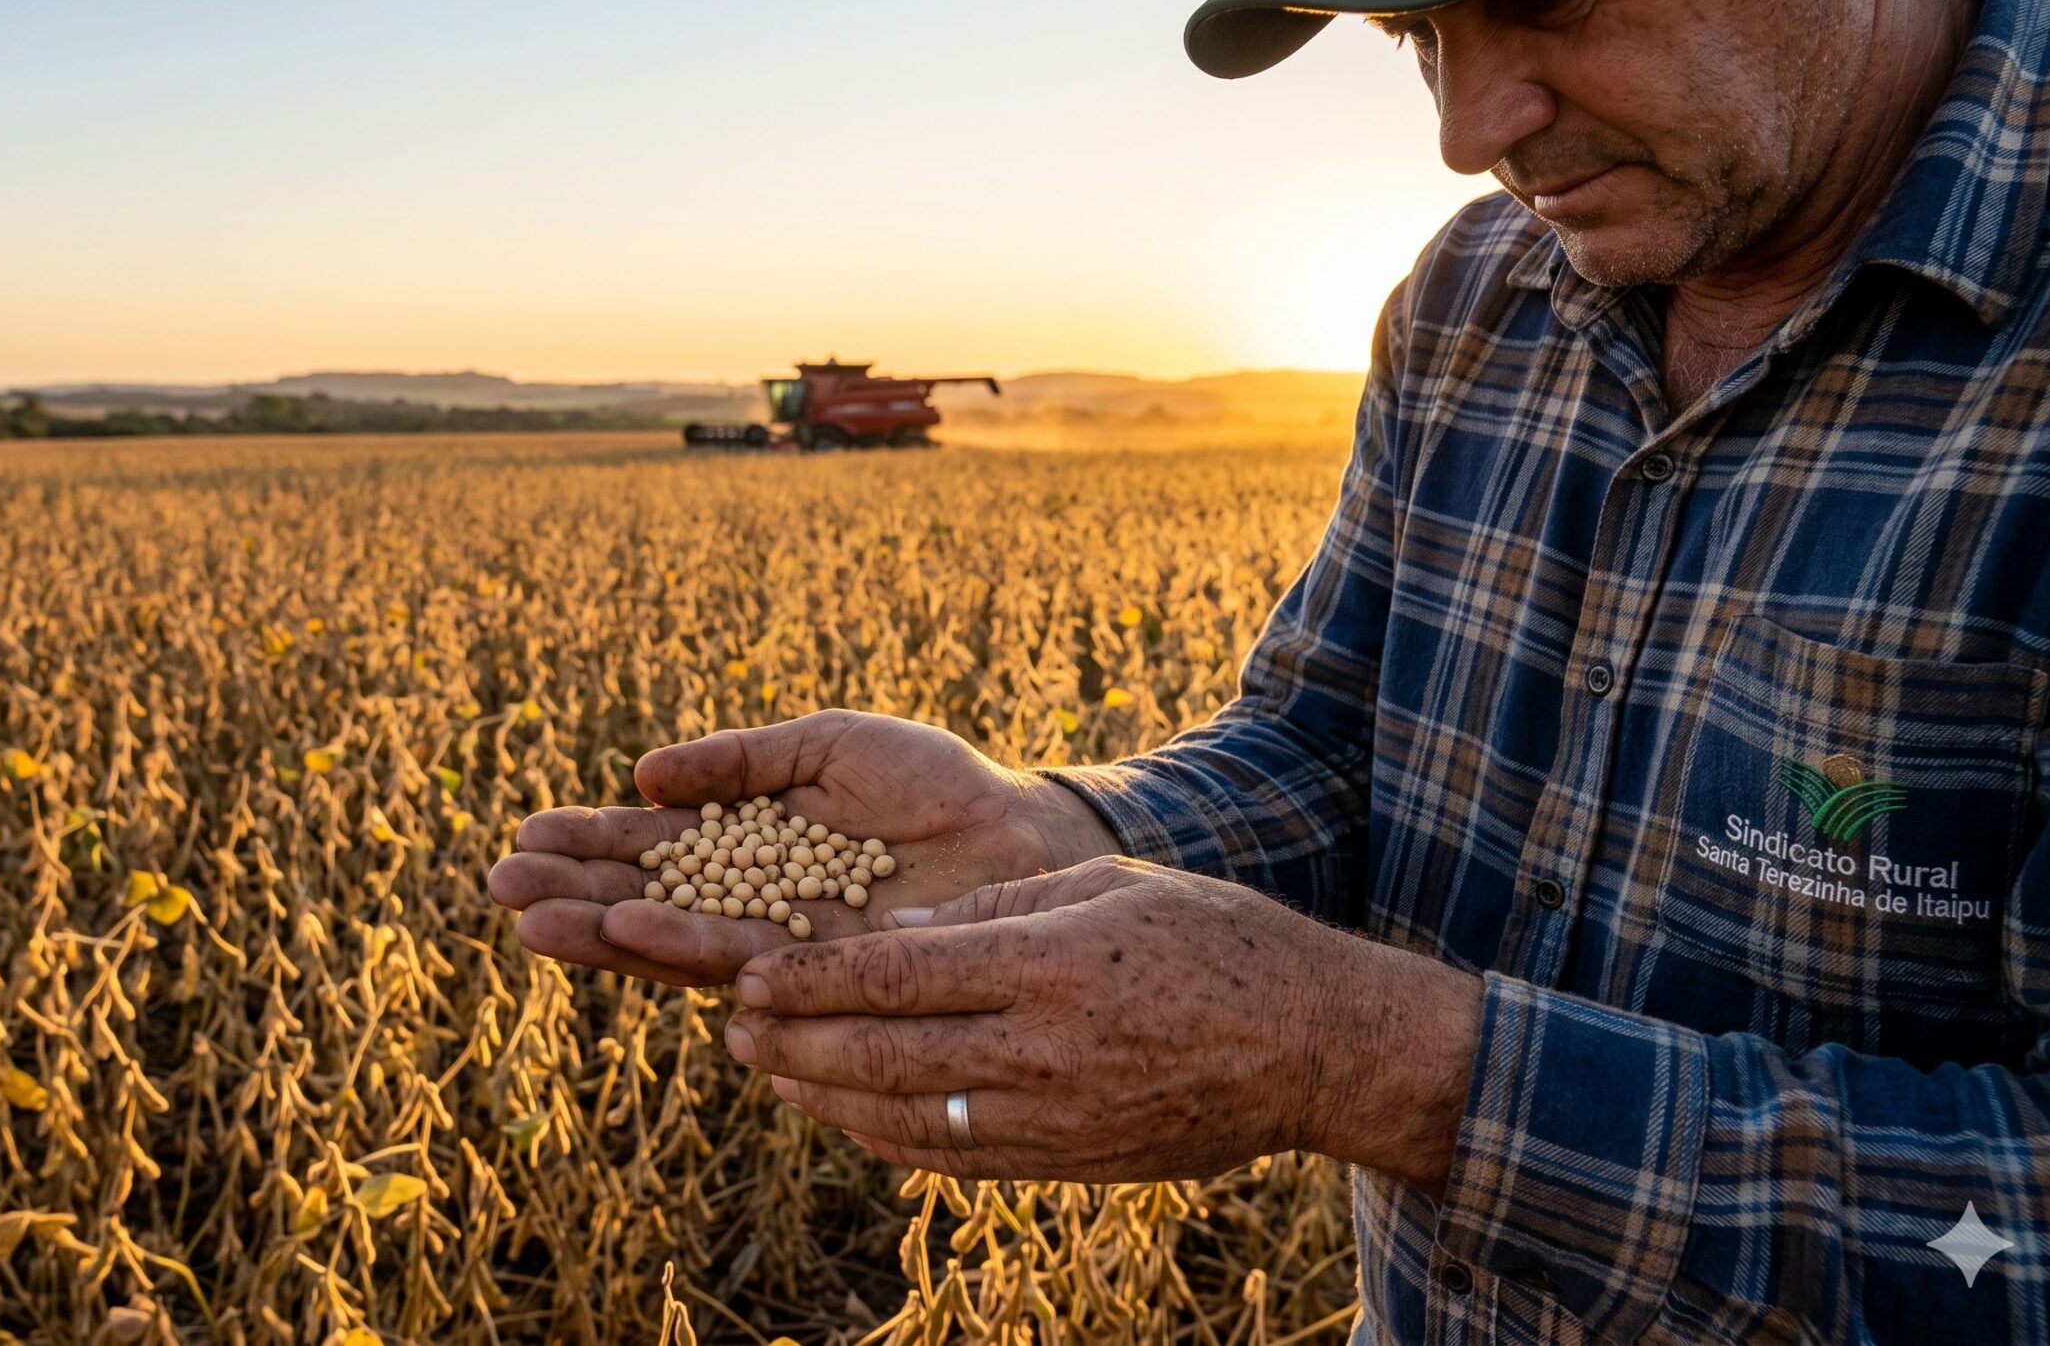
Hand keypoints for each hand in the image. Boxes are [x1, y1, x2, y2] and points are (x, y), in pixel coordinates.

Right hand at [488, 709, 1118, 986]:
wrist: (1021, 836)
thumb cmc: (933, 784)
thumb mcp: (829, 746)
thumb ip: (742, 759)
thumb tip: (646, 778)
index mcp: (749, 846)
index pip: (652, 853)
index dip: (590, 848)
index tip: (525, 837)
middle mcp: (754, 906)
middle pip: (646, 904)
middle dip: (574, 896)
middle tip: (501, 887)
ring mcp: (783, 946)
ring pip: (676, 943)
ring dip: (604, 934)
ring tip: (535, 923)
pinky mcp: (820, 973)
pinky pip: (741, 964)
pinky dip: (684, 948)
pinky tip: (632, 934)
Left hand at [721, 856, 1485, 1192]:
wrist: (1313, 1046)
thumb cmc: (1216, 942)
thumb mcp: (1110, 888)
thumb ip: (1000, 905)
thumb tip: (900, 926)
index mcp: (1048, 962)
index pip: (897, 972)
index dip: (813, 980)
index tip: (754, 976)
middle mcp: (1042, 1047)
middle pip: (884, 1053)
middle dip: (796, 1046)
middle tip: (736, 1033)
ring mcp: (1056, 1115)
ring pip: (908, 1117)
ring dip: (828, 1101)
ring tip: (772, 1079)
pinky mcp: (1072, 1160)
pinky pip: (958, 1159)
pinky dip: (892, 1144)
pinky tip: (851, 1125)